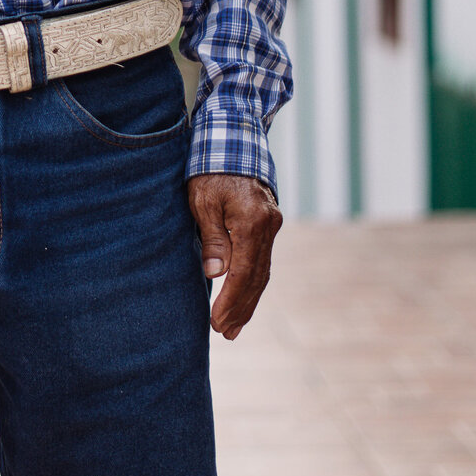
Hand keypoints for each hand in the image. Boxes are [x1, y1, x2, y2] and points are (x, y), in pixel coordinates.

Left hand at [186, 173, 281, 339]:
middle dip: (241, 308)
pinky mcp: (268, 225)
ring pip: (263, 272)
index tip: (217, 322)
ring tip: (234, 328)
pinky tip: (244, 300)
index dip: (231, 300)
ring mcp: (272, 226)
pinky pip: (262, 261)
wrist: (233, 141)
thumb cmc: (210, 169)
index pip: (244, 271)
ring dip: (249, 301)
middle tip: (225, 333)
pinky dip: (253, 284)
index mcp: (253, 221)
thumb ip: (212, 237)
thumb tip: (216, 274)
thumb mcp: (203, 200)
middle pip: (257, 277)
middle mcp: (269, 226)